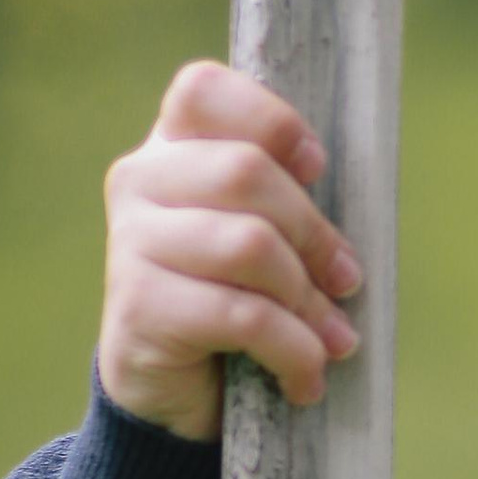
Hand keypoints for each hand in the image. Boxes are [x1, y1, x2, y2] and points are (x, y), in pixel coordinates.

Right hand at [99, 62, 362, 442]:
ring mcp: (130, 241)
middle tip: (347, 281)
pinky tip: (306, 377)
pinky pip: (240, 314)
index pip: (200, 90)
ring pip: (248, 245)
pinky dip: (292, 349)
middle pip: (246, 171)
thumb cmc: (237, 294)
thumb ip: (290, 202)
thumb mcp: (268, 234)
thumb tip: (347, 233)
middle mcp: (140, 180)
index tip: (317, 168)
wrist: (176, 388)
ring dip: (308, 299)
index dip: (269, 119)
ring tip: (333, 339)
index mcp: (172, 145)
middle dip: (314, 233)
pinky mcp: (136, 305)